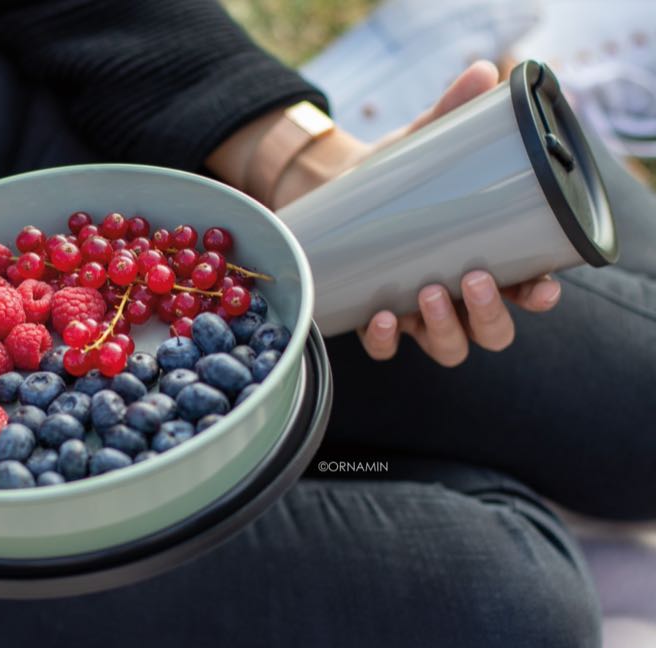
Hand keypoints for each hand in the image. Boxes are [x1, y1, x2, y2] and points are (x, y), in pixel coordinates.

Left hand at [208, 61, 560, 366]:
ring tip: (430, 292)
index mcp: (485, 259)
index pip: (525, 290)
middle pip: (491, 332)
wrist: (330, 188)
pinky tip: (383, 317)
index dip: (537, 296)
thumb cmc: (392, 175)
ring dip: (445, 329)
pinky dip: (386, 340)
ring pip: (447, 347)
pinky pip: (386, 348)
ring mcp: (415, 312)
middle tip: (474, 279)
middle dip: (489, 315)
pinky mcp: (372, 318)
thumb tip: (483, 74)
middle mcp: (455, 296)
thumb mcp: (419, 145)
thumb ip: (449, 114)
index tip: (542, 288)